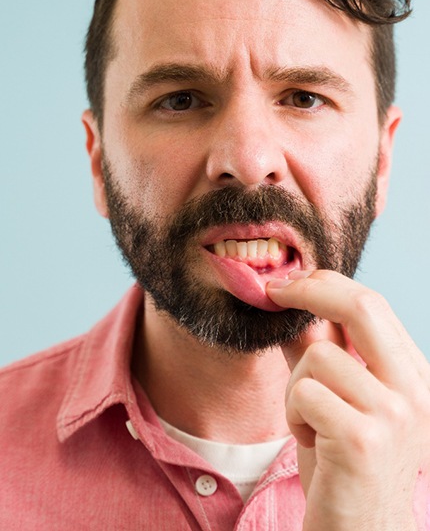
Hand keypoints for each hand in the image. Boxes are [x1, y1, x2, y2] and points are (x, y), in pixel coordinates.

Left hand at [267, 270, 429, 530]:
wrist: (360, 530)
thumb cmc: (344, 462)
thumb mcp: (337, 397)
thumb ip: (321, 351)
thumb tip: (291, 305)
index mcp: (415, 376)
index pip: (374, 306)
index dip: (326, 284)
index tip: (290, 282)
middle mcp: (416, 391)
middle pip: (361, 307)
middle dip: (309, 290)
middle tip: (275, 291)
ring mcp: (395, 415)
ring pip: (318, 356)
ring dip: (295, 387)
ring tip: (310, 421)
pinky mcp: (363, 440)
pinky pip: (304, 392)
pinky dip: (294, 415)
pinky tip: (312, 441)